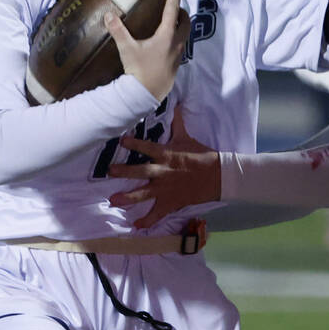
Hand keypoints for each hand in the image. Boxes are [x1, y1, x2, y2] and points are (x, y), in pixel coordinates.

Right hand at [104, 0, 189, 100]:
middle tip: (174, 7)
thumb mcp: (126, 49)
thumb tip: (109, 14)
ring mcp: (177, 55)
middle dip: (182, 12)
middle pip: (185, 22)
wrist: (146, 95)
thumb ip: (118, 30)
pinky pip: (179, 48)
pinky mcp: (175, 66)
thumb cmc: (139, 70)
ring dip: (180, 27)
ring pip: (184, 36)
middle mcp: (176, 43)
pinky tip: (164, 45)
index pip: (172, 9)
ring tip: (170, 24)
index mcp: (166, 35)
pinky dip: (175, 41)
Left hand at [107, 107, 220, 227]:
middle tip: (109, 171)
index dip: (134, 144)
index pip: (148, 148)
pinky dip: (148, 220)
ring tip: (113, 200)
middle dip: (124, 172)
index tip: (121, 141)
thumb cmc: (202, 156)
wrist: (218, 176)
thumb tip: (175, 104)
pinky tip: (136, 226)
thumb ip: (178, 123)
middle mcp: (164, 172)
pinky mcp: (172, 202)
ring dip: (128, 198)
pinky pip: (158, 213)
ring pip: (144, 194)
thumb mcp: (188, 138)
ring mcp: (166, 189)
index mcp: (167, 155)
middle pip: (141, 172)